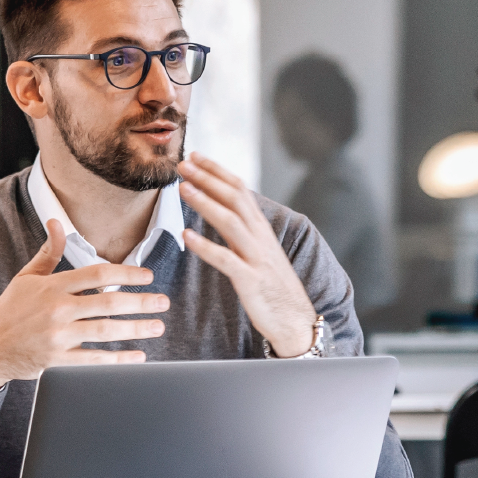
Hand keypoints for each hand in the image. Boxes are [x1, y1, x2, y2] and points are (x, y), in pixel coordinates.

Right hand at [0, 219, 169, 391]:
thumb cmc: (9, 311)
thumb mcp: (26, 277)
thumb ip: (48, 252)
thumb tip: (57, 222)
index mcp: (52, 286)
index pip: (98, 274)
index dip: (127, 273)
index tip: (147, 276)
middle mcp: (57, 310)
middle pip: (109, 302)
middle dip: (141, 302)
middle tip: (163, 302)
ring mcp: (58, 336)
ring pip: (106, 331)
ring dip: (137, 328)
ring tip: (157, 326)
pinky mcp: (58, 361)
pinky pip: (95, 360)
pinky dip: (119, 360)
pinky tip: (138, 357)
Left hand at [176, 154, 317, 355]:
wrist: (295, 320)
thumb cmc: (272, 286)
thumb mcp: (258, 252)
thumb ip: (241, 230)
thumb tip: (220, 209)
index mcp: (260, 228)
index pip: (240, 190)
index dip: (217, 171)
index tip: (196, 156)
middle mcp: (260, 238)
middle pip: (235, 198)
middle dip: (208, 178)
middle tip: (183, 163)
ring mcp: (256, 258)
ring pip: (231, 222)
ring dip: (205, 203)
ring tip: (183, 189)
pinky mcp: (250, 281)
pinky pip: (226, 260)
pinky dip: (206, 246)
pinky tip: (187, 236)